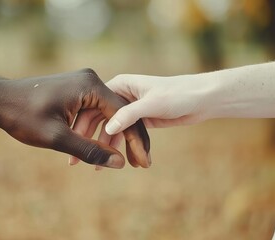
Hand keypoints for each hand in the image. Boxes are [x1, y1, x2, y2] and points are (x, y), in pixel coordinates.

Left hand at [0, 69, 150, 168]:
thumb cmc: (23, 116)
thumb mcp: (57, 137)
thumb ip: (89, 150)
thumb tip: (119, 163)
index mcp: (90, 86)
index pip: (123, 115)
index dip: (136, 140)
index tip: (144, 162)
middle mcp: (91, 80)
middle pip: (119, 113)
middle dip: (131, 139)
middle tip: (142, 163)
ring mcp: (83, 84)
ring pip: (108, 114)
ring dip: (116, 136)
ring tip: (127, 159)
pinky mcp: (76, 90)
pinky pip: (95, 111)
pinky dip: (101, 130)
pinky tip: (105, 147)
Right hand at [71, 74, 210, 162]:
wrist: (201, 98)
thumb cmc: (178, 94)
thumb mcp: (152, 103)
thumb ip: (129, 114)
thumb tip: (107, 130)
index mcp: (119, 85)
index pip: (92, 105)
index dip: (81, 124)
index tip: (73, 141)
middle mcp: (120, 96)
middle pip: (97, 119)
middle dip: (88, 139)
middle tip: (76, 161)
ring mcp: (129, 109)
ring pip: (110, 129)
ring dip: (104, 147)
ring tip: (95, 168)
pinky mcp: (138, 120)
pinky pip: (123, 135)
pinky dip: (118, 147)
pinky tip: (113, 160)